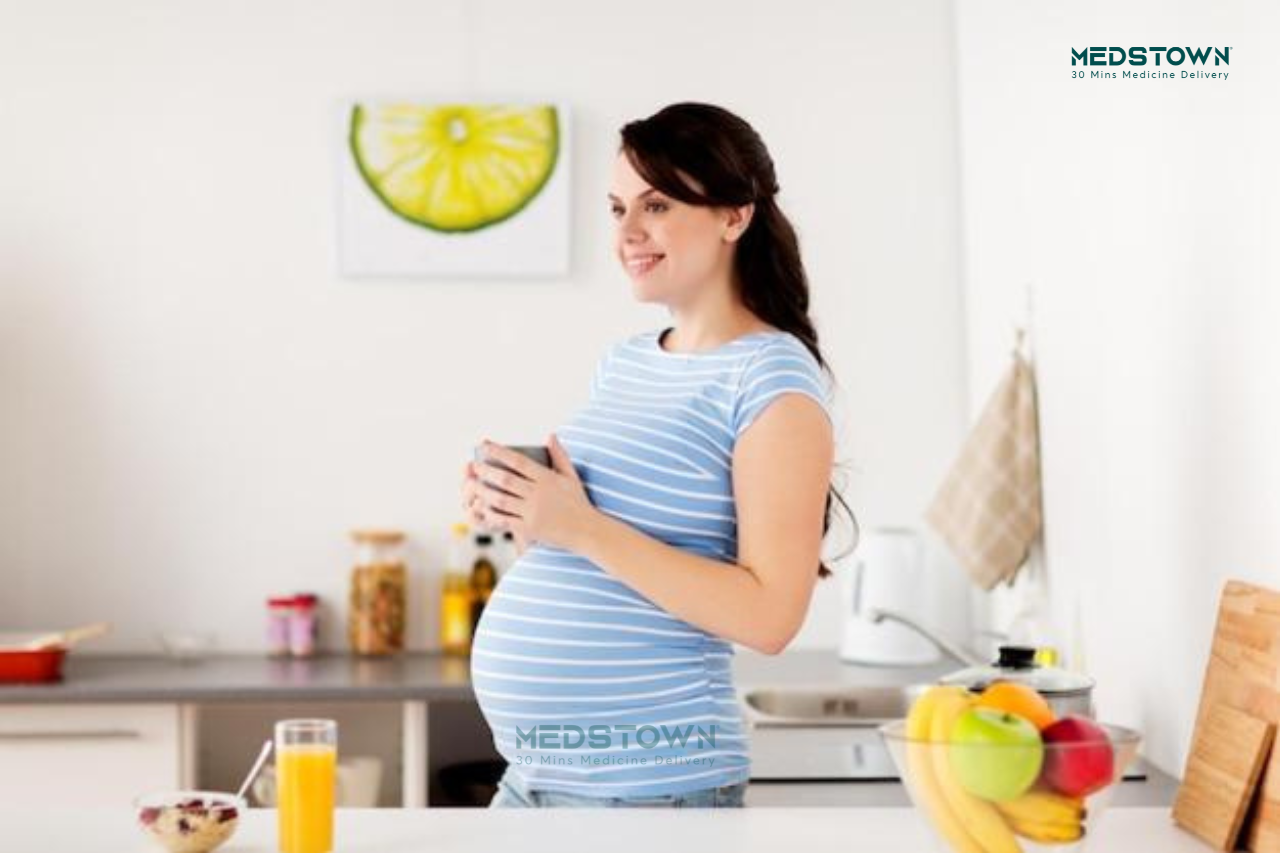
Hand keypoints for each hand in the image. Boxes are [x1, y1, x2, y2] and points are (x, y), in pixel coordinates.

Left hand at [472, 434, 598, 550]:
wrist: (586, 530)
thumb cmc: (578, 502)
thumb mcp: (571, 476)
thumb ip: (559, 455)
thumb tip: (550, 435)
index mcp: (547, 478)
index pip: (519, 461)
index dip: (499, 452)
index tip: (485, 446)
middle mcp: (538, 494)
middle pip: (506, 479)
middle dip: (486, 471)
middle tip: (473, 466)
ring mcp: (533, 512)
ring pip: (501, 499)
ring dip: (484, 492)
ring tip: (471, 485)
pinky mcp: (529, 528)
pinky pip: (505, 519)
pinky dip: (491, 513)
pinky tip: (482, 508)